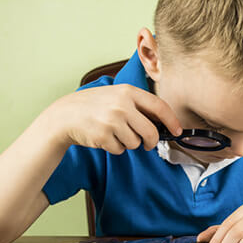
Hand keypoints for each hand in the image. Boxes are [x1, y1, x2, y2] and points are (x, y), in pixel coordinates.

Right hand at [42, 84, 181, 153]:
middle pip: (151, 132)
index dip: (171, 121)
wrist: (65, 115)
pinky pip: (120, 150)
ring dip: (128, 143)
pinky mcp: (103, 136)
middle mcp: (122, 105)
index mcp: (128, 92)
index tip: (177, 130)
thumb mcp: (116, 95)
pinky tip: (104, 138)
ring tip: (115, 133)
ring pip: (135, 143)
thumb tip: (163, 122)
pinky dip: (115, 148)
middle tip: (147, 143)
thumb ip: (137, 105)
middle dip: (151, 141)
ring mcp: (112, 121)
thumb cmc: (94, 106)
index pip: (159, 107)